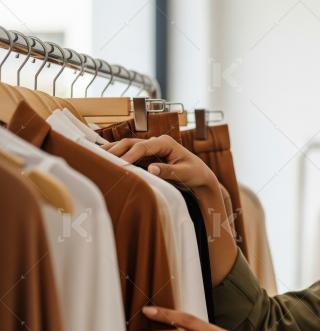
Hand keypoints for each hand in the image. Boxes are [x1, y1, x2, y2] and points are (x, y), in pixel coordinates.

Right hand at [104, 136, 237, 284]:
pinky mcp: (145, 157)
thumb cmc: (195, 173)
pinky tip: (104, 161)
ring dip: (113, 152)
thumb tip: (151, 169)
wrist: (199, 175)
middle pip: (131, 143)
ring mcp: (149, 149)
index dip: (130, 154)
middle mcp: (155, 142)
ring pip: (127, 147)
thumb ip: (168, 171)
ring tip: (96, 158)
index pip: (143, 146)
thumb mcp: (184, 173)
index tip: (121, 164)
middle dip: (116, 150)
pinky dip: (117, 157)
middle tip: (101, 159)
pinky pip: (128, 155)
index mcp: (165, 142)